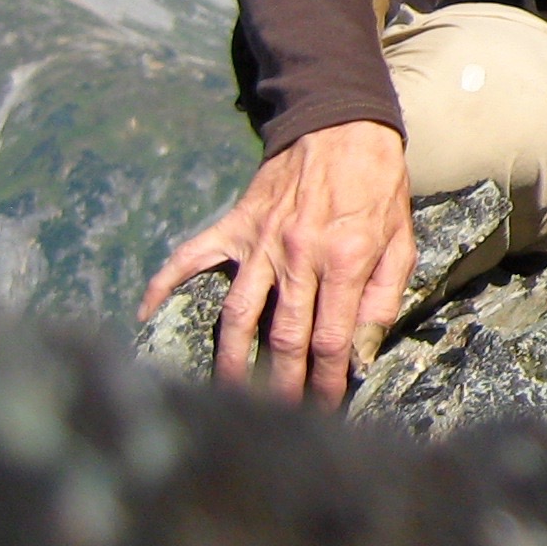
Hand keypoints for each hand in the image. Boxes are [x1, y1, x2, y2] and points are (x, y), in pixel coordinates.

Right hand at [139, 120, 415, 403]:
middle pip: (282, 336)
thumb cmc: (378, 187)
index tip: (324, 408)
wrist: (343, 126)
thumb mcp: (401, 240)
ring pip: (237, 313)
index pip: (330, 338)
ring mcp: (259, 241)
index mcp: (343, 260)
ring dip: (230, 358)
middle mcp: (296, 255)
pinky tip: (145, 316)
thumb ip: (382, 296)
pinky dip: (163, 285)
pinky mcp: (234, 225)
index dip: (326, 380)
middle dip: (280, 385)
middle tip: (278, 418)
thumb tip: (362, 350)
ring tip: (227, 395)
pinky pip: (190, 257)